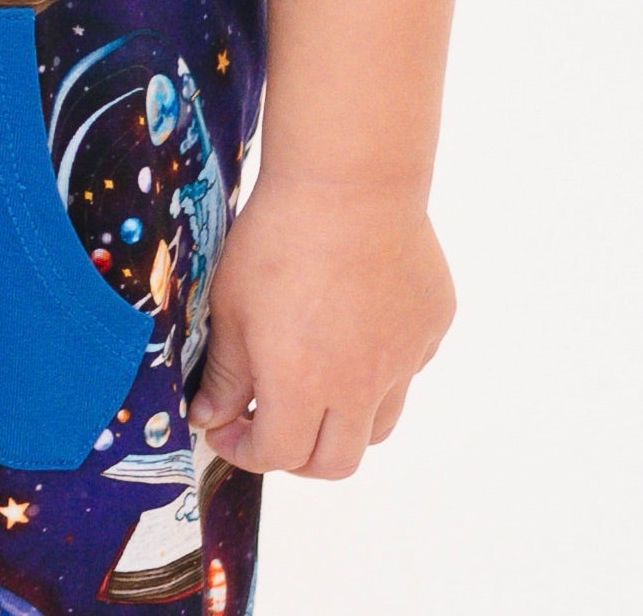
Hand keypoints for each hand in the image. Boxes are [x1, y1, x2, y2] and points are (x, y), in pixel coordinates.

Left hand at [185, 176, 455, 478]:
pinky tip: (355, 326)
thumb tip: (210, 416)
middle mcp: (361, 387)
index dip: (244, 450)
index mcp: (304, 387)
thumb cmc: (278, 236)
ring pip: (379, 423)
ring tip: (315, 383)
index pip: (278, 454)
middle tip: (269, 425)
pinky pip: (407, 368)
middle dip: (296, 457)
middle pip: (336, 462)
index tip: (224, 427)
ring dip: (344, 421)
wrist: (349, 180)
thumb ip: (224, 372)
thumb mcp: (231, 304)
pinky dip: (381, 367)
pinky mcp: (431, 327)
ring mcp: (405, 360)